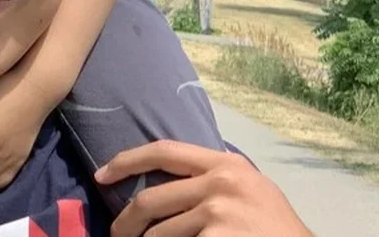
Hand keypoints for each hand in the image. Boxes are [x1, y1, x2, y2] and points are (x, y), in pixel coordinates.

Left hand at [96, 140, 311, 236]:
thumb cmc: (276, 229)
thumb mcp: (249, 189)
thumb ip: (213, 179)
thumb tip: (165, 184)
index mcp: (226, 164)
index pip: (164, 151)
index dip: (126, 161)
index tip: (102, 175)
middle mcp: (220, 182)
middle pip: (151, 200)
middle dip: (125, 222)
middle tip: (116, 236)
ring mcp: (218, 212)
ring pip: (159, 235)